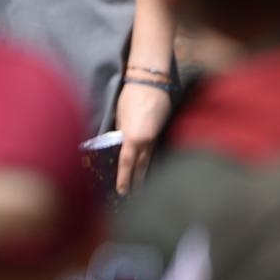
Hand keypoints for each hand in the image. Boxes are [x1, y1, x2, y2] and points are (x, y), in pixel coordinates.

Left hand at [114, 80, 171, 194]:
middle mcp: (146, 141)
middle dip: (137, 181)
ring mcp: (155, 137)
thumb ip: (119, 132)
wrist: (151, 83)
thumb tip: (118, 142)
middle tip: (132, 196)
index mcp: (133, 138)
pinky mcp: (160, 132)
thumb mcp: (119, 116)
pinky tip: (147, 167)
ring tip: (140, 187)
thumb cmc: (130, 97)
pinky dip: (150, 160)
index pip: (126, 163)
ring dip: (144, 173)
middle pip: (141, 166)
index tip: (122, 191)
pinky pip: (154, 150)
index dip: (124, 178)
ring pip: (149, 159)